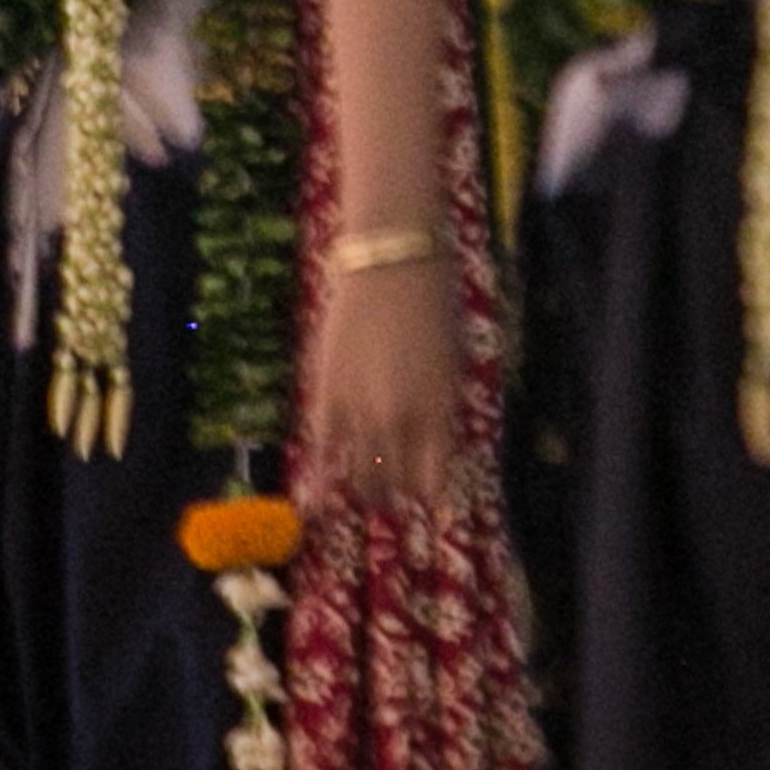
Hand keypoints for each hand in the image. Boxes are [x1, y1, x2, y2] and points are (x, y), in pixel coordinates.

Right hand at [303, 256, 456, 509]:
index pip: (433, 481)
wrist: (391, 261)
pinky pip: (322, 454)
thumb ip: (443, 411)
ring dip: (365, 492)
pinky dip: (320, 484)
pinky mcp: (327, 397)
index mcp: (441, 415)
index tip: (425, 497)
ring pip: (361, 477)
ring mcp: (361, 413)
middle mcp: (402, 422)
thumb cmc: (434, 304)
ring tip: (366, 496)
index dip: (428, 493)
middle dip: (396, 495)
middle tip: (393, 496)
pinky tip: (315, 507)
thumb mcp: (454, 365)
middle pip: (396, 484)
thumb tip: (435, 448)